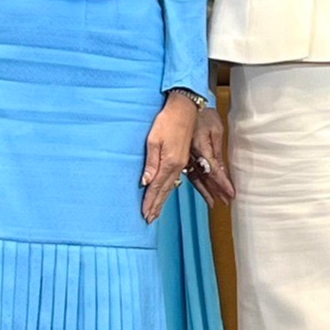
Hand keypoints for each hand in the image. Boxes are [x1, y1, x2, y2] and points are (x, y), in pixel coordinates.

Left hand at [142, 92, 199, 222]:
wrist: (184, 110)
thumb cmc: (166, 121)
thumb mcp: (153, 140)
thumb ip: (150, 162)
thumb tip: (146, 182)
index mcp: (169, 162)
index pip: (157, 187)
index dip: (150, 201)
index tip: (144, 214)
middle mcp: (176, 166)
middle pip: (165, 191)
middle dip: (156, 206)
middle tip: (149, 219)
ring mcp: (181, 163)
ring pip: (171, 187)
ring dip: (163, 201)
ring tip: (156, 212)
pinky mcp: (182, 159)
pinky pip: (175, 180)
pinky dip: (169, 190)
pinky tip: (166, 194)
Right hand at [186, 102, 234, 205]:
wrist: (187, 105)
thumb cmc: (204, 115)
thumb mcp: (216, 131)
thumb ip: (218, 152)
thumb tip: (221, 170)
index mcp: (201, 149)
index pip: (213, 172)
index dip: (222, 184)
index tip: (231, 194)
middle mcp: (192, 156)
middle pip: (205, 179)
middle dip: (215, 192)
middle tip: (226, 202)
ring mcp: (187, 156)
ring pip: (197, 178)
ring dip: (206, 191)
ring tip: (214, 202)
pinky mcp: (184, 155)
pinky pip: (191, 172)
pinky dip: (198, 183)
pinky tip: (202, 189)